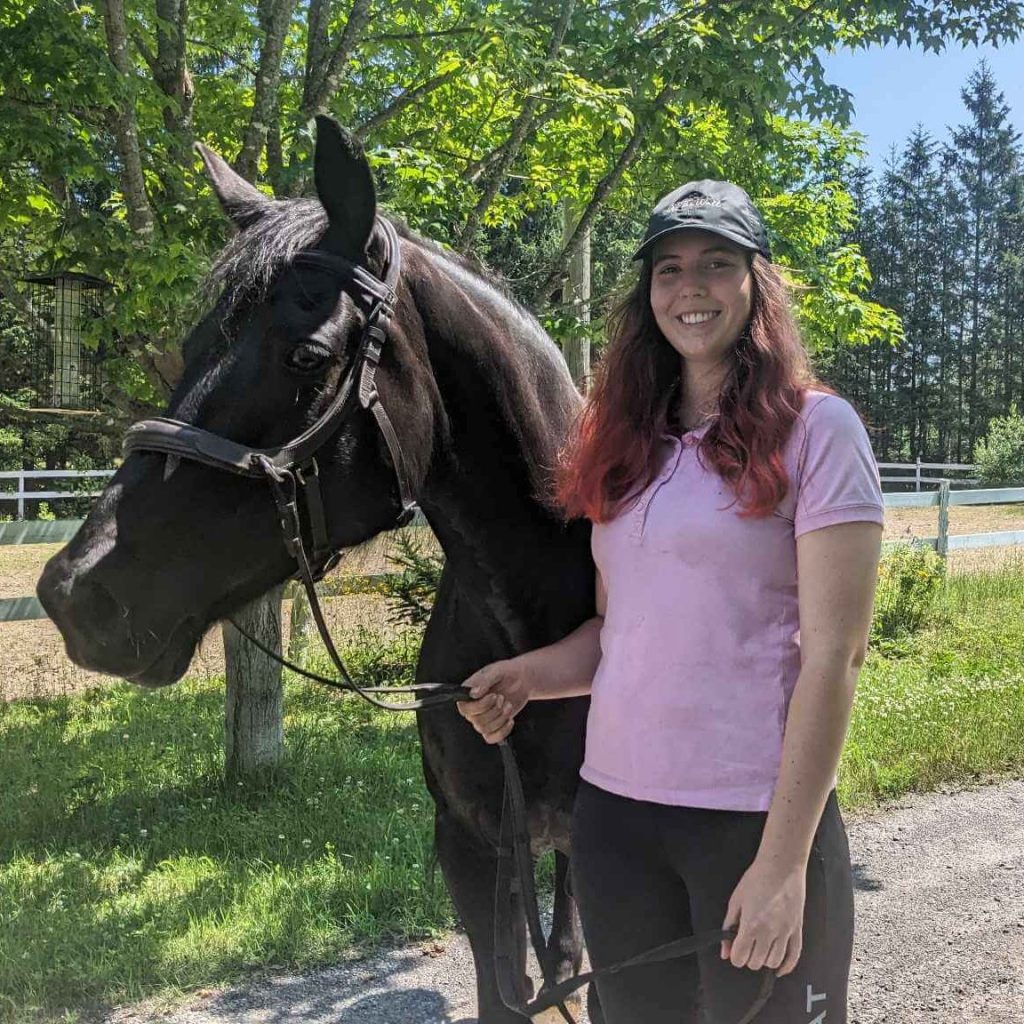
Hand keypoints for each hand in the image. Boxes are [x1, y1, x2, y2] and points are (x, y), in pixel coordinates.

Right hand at [457, 659, 531, 743]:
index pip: (464, 708)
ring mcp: (482, 718)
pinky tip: (510, 720)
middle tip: (502, 698)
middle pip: (476, 720)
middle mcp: (472, 707)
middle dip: (494, 711)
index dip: (480, 706)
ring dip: (500, 719)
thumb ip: (484, 681)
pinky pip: (491, 738)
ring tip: (508, 705)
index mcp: (468, 693)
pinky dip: (502, 731)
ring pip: (484, 729)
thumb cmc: (506, 673)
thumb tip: (473, 693)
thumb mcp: (496, 671)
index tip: (493, 696)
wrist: (521, 679)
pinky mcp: (493, 726)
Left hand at [720, 855, 805, 977]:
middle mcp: (769, 933)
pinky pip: (794, 956)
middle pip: (756, 963)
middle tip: (747, 945)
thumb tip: (725, 951)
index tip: (735, 949)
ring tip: (760, 948)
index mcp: (751, 925)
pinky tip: (779, 968)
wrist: (781, 866)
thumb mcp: (736, 900)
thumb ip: (729, 927)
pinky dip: (786, 967)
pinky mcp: (797, 930)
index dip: (735, 956)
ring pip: (774, 962)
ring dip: (764, 960)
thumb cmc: (755, 879)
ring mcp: (785, 933)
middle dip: (748, 957)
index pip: (740, 957)